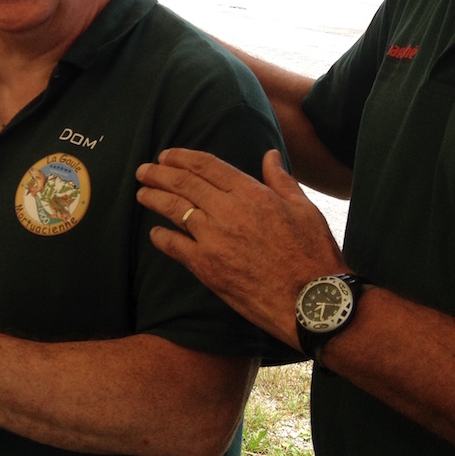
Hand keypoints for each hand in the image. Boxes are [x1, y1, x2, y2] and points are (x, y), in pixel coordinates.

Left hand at [135, 149, 346, 345]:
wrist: (312, 300)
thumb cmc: (313, 254)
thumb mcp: (304, 208)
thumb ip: (281, 179)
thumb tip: (269, 155)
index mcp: (251, 193)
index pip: (207, 165)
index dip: (181, 157)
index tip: (166, 155)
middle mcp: (228, 211)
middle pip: (183, 183)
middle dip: (159, 173)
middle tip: (143, 170)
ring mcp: (215, 239)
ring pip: (174, 210)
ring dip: (153, 198)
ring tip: (141, 193)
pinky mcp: (208, 268)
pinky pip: (175, 247)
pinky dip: (161, 237)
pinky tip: (154, 233)